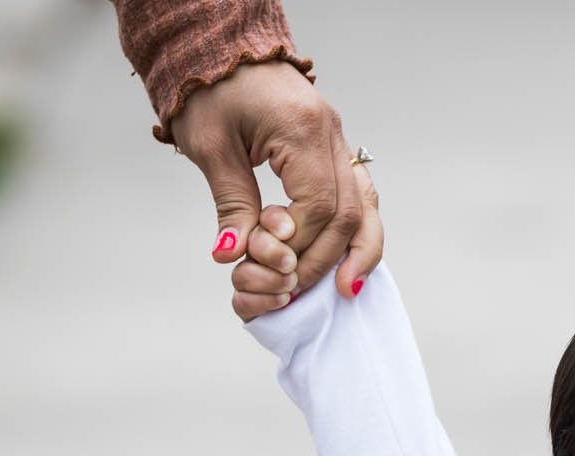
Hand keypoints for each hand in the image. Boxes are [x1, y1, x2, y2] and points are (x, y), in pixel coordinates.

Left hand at [171, 60, 381, 300]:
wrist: (219, 48)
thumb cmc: (208, 89)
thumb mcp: (210, 147)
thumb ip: (230, 203)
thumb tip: (233, 255)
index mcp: (301, 128)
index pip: (316, 206)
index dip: (296, 243)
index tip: (269, 262)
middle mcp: (331, 133)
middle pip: (347, 212)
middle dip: (323, 257)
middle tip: (295, 286)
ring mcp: (338, 139)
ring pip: (366, 205)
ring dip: (356, 250)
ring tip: (344, 288)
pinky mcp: (334, 146)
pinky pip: (359, 194)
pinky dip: (357, 230)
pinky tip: (349, 258)